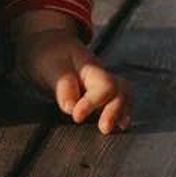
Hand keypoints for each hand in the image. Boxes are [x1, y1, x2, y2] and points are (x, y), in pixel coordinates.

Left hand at [11, 12, 132, 134]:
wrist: (53, 48)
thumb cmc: (52, 58)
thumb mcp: (52, 67)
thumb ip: (63, 86)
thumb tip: (71, 108)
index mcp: (92, 69)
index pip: (104, 85)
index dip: (93, 102)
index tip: (77, 116)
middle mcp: (103, 78)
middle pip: (121, 91)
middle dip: (116, 110)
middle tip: (104, 128)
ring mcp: (104, 86)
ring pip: (124, 95)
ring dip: (123, 112)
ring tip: (120, 127)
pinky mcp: (100, 97)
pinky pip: (118, 102)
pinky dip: (122, 113)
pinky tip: (119, 126)